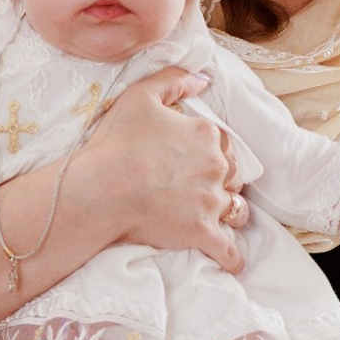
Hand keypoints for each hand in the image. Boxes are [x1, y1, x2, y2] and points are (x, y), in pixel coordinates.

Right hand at [82, 67, 244, 273]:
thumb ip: (174, 80)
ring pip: (237, 209)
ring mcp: (211, 202)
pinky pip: (228, 250)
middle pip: (233, 175)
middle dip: (222, 180)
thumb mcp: (141, 95)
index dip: (211, 148)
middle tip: (202, 186)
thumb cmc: (117, 142)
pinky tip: (234, 262)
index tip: (195, 156)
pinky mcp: (202, 233)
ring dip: (231, 212)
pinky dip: (232, 258)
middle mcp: (217, 168)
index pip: (222, 142)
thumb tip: (203, 77)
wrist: (102, 189)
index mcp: (206, 135)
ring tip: (222, 215)